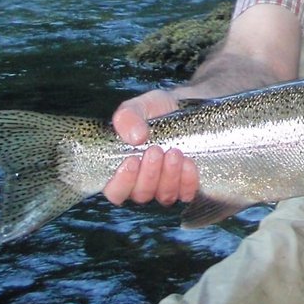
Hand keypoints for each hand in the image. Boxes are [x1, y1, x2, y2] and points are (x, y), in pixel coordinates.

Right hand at [103, 89, 199, 206]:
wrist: (184, 109)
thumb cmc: (154, 111)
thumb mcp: (138, 107)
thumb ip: (127, 118)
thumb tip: (135, 137)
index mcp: (123, 170)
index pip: (115, 192)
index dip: (121, 183)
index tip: (131, 160)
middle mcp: (142, 184)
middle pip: (141, 195)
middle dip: (149, 174)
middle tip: (155, 150)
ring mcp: (165, 188)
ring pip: (164, 196)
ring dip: (169, 175)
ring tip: (174, 152)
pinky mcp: (187, 186)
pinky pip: (187, 193)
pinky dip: (188, 180)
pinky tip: (189, 162)